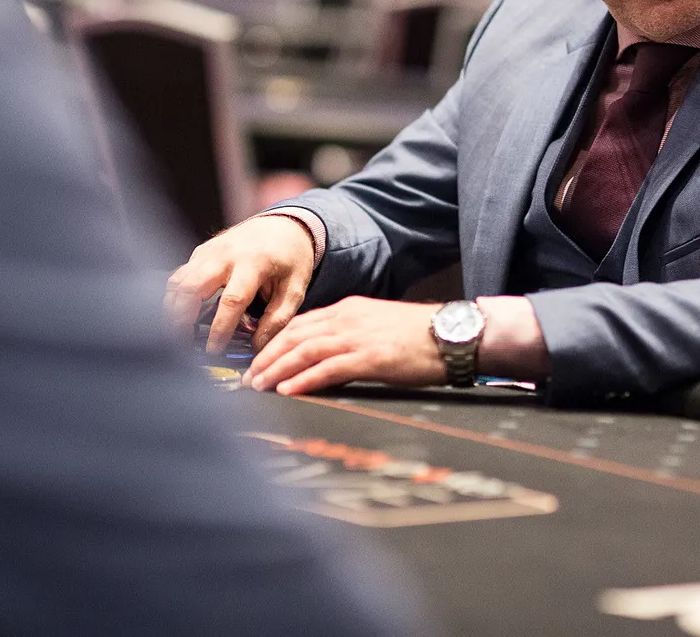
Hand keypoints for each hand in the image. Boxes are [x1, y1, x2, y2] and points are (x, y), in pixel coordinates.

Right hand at [165, 215, 315, 352]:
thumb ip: (278, 319)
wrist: (285, 224)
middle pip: (192, 288)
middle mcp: (227, 254)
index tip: (213, 350)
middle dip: (182, 319)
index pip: (231, 300)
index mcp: (254, 263)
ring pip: (180, 281)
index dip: (219, 328)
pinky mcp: (201, 251)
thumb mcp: (296, 288)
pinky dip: (175, 297)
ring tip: (177, 334)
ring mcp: (211, 251)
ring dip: (173, 309)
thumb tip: (257, 345)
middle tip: (182, 344)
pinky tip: (179, 315)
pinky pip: (181, 275)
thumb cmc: (291, 258)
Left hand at [245, 296, 446, 395]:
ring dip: (277, 369)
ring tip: (258, 386)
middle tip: (247, 378)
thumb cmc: (419, 335)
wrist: (452, 333)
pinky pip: (329, 368)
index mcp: (348, 310)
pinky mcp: (371, 358)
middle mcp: (347, 319)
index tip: (257, 360)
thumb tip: (325, 356)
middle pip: (294, 335)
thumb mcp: (377, 326)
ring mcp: (358, 337)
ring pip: (305, 350)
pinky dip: (304, 379)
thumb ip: (350, 336)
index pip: (300, 324)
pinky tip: (288, 390)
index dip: (273, 343)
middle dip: (266, 357)